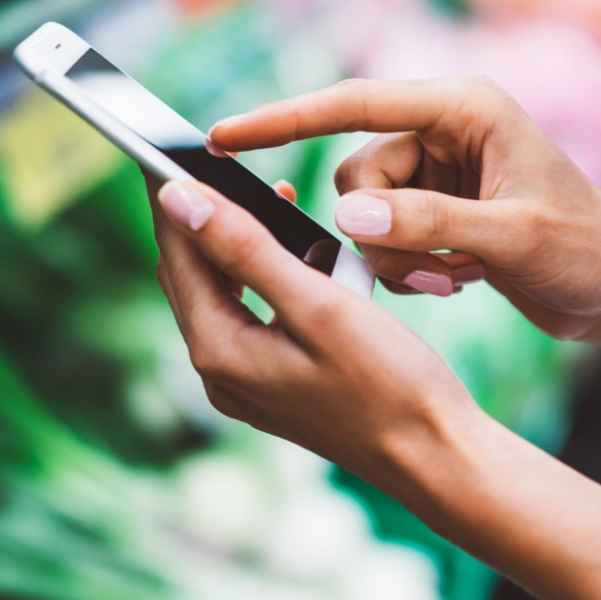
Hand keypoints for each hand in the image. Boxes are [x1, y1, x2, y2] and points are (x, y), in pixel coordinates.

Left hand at [147, 176, 479, 508]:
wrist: (434, 456)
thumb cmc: (390, 382)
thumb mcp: (319, 305)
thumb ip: (246, 250)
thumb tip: (179, 199)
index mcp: (220, 351)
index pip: (178, 252)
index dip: (171, 193)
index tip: (167, 143)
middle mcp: (220, 374)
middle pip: (190, 274)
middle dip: (201, 217)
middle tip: (217, 163)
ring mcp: (244, 386)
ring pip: (219, 295)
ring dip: (236, 246)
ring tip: (270, 200)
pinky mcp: (272, 387)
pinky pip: (249, 318)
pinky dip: (263, 279)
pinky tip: (299, 258)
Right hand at [209, 76, 600, 342]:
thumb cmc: (584, 250)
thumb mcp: (511, 236)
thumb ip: (427, 223)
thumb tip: (344, 215)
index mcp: (463, 108)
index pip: (353, 103)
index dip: (283, 119)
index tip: (223, 135)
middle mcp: (443, 131)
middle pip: (355, 174)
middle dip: (378, 231)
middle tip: (435, 269)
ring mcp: (438, 171)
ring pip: (364, 213)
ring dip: (397, 257)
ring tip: (456, 278)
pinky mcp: (436, 208)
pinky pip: (384, 236)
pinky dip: (408, 267)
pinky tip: (459, 280)